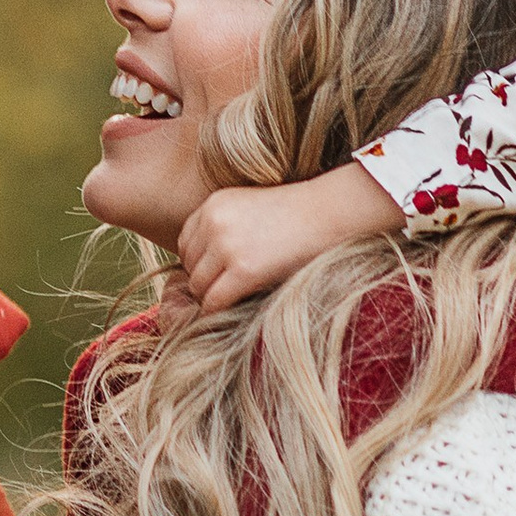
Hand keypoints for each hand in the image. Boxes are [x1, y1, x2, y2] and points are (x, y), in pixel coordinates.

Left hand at [179, 163, 401, 311]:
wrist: (330, 214)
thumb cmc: (297, 216)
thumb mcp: (250, 208)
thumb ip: (225, 227)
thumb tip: (206, 265)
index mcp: (213, 204)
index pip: (186, 242)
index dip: (199, 262)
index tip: (218, 273)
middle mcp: (213, 222)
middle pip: (188, 265)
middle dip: (204, 281)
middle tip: (226, 291)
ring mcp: (226, 246)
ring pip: (197, 286)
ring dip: (211, 297)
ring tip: (234, 299)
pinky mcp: (244, 271)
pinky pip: (213, 302)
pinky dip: (218, 312)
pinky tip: (235, 310)